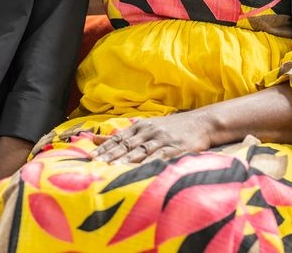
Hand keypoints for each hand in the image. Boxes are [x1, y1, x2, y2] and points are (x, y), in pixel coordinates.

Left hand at [90, 114, 211, 164]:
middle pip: (126, 144)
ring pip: (140, 150)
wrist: (201, 122)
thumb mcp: (147, 126)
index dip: (104, 147)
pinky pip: (160, 156)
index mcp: (141, 126)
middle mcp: (149, 131)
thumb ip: (124, 133)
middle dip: (110, 154)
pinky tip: (141, 169)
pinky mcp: (175, 148)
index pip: (118, 137)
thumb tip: (97, 137)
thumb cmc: (172, 127)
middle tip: (95, 163)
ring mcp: (162, 139)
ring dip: (126, 159)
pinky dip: (150, 162)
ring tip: (112, 167)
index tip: (91, 156)